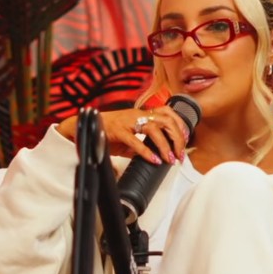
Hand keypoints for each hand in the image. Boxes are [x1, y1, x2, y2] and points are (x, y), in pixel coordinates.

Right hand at [56, 107, 189, 164]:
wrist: (86, 125)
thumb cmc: (109, 131)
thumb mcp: (130, 137)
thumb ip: (143, 143)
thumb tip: (157, 157)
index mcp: (142, 113)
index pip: (168, 112)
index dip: (180, 125)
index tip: (185, 139)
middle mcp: (138, 114)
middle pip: (166, 120)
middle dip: (177, 138)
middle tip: (180, 154)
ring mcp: (128, 121)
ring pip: (154, 128)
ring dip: (165, 145)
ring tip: (170, 159)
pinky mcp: (118, 131)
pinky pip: (135, 141)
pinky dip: (147, 152)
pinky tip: (154, 160)